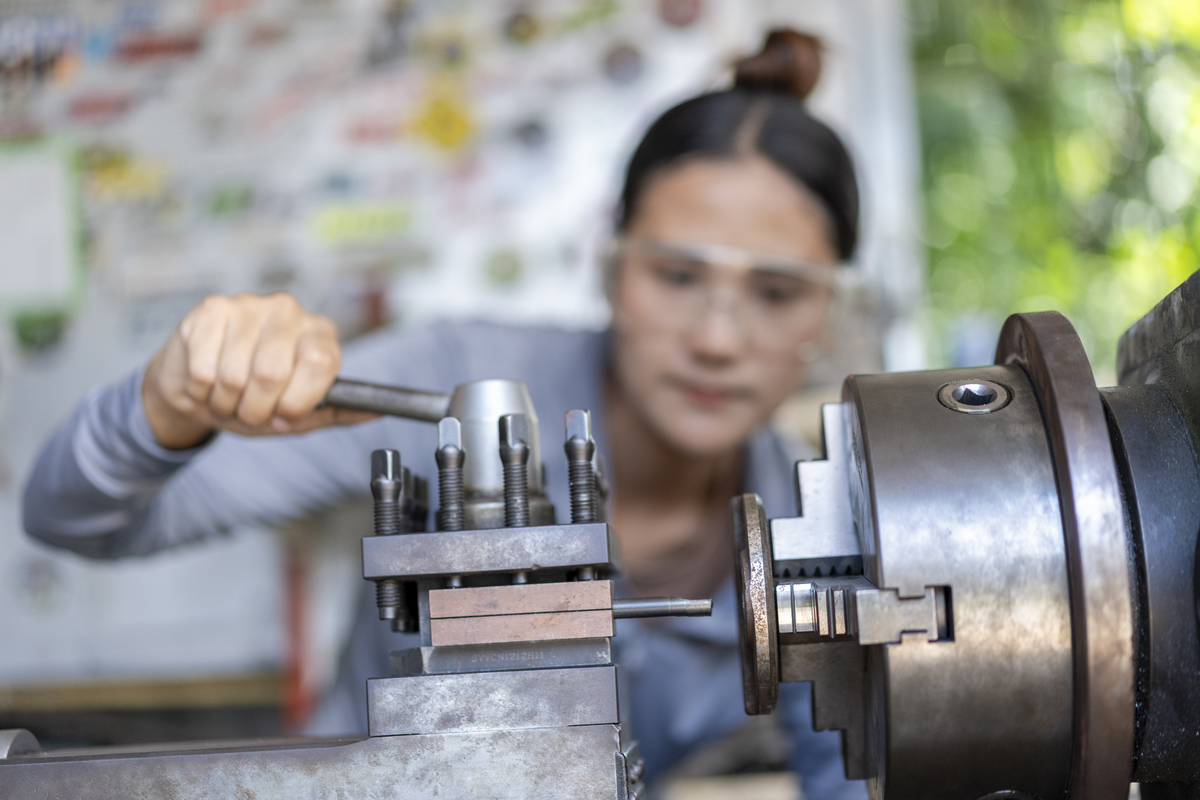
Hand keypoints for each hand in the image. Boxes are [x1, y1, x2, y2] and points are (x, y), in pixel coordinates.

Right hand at [143, 293, 375, 449]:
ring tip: (228, 398)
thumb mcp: (303, 412)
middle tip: (250, 411)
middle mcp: (289, 311)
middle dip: (256, 409)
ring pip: (234, 375)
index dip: (298, 400)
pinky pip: (204, 368)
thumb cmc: (257, 398)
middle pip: (272, 373)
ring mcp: (249, 305)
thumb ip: (338, 411)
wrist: (201, 386)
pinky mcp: (211, 309)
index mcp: (319, 334)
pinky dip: (200, 391)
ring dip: (226, 403)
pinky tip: (205, 384)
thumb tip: (379, 411)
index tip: (286, 414)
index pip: (319, 362)